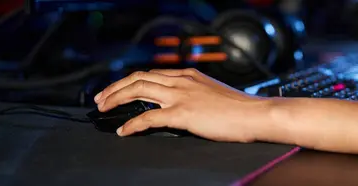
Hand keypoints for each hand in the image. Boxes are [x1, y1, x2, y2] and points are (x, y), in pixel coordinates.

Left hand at [93, 68, 267, 141]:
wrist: (256, 114)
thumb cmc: (241, 110)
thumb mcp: (214, 95)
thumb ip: (196, 96)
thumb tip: (184, 107)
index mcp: (190, 75)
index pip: (152, 74)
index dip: (130, 81)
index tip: (119, 89)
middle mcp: (182, 81)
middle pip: (139, 78)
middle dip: (115, 87)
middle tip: (101, 98)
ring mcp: (182, 96)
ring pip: (138, 90)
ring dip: (116, 98)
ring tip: (104, 108)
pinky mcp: (183, 113)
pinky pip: (149, 117)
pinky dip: (132, 124)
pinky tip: (124, 130)